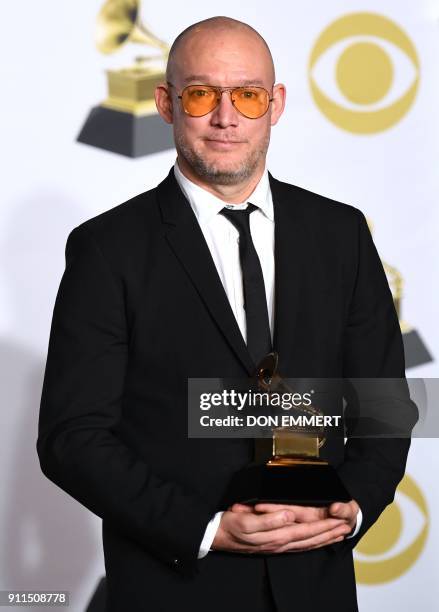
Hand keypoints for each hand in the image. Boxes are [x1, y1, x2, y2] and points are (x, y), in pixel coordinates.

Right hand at [211, 504, 351, 553]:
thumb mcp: (246, 520)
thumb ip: (268, 519)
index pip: (305, 530)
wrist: (214, 536)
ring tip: (337, 534)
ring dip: (323, 539)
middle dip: (328, 533)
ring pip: (305, 544)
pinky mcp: (271, 545)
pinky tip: (314, 542)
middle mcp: (279, 543)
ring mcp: (275, 546)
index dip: (323, 525)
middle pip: (309, 538)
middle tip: (345, 527)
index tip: (338, 520)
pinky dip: (310, 544)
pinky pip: (296, 546)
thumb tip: (289, 515)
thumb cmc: (229, 526)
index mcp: (275, 535)